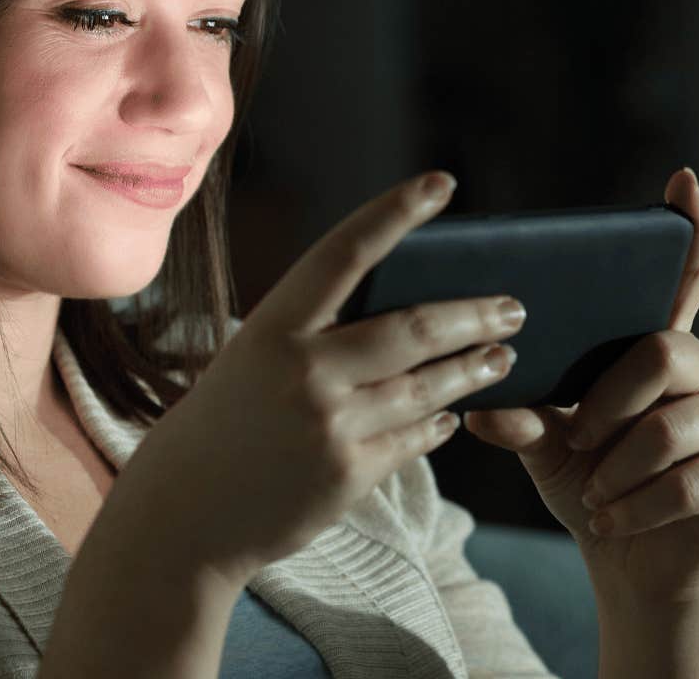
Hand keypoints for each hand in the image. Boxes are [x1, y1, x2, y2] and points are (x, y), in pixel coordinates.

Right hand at [118, 170, 521, 590]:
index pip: (346, 252)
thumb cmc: (224, 424)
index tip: (440, 183)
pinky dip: (440, 422)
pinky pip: (415, 438)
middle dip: (476, 315)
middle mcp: (304, 371)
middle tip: (514, 306)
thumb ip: (317, 331)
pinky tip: (452, 415)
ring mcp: (330, 425)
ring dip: (475, 369)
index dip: (395, 212)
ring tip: (502, 356)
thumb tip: (405, 304)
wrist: (184, 516)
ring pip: (429, 387)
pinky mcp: (348, 475)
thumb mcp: (254, 358)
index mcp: (274, 327)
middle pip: (415, 328)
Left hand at [464, 167, 698, 603]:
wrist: (634, 563)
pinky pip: (689, 480)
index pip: (686, 276)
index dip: (691, 229)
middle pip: (662, 351)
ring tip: (593, 494)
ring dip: (616, 468)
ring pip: (669, 426)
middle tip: (577, 440)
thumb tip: (480, 405)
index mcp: (659, 347)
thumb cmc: (592, 486)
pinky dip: (635, 505)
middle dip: (607, 402)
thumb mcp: (547, 446)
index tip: (685, 181)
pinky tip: (609, 520)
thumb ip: (523, 415)